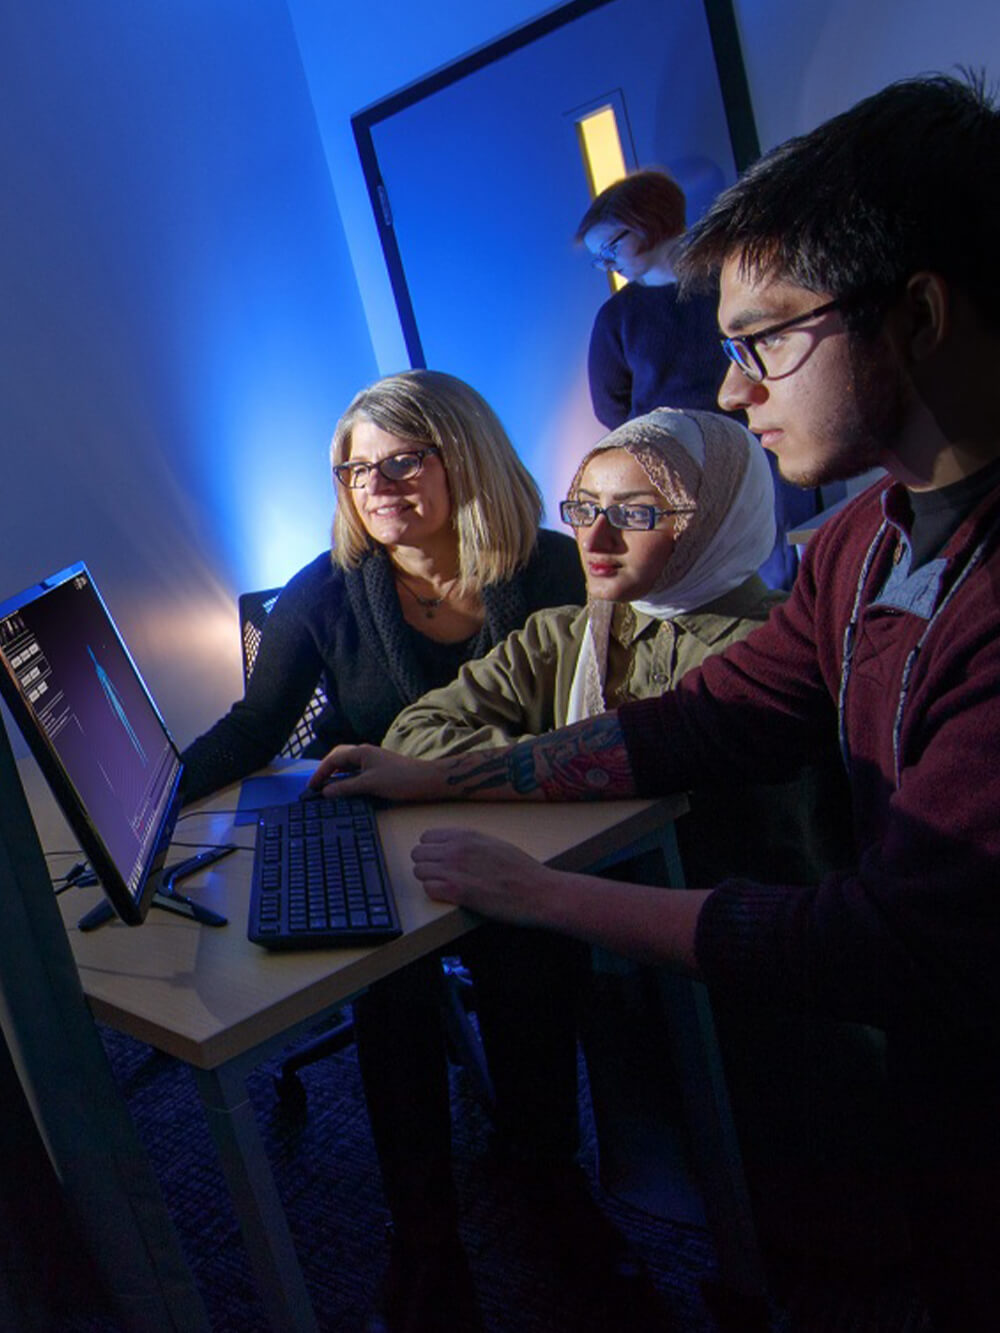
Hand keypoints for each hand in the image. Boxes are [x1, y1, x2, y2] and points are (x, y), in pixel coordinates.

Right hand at [309, 744, 444, 801]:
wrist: (426, 781)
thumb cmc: (399, 779)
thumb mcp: (369, 785)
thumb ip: (346, 788)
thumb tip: (325, 792)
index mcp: (361, 752)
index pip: (333, 759)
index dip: (320, 772)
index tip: (311, 787)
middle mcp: (365, 753)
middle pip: (338, 758)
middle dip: (326, 770)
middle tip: (316, 786)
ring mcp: (372, 760)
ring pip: (348, 765)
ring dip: (336, 775)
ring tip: (327, 789)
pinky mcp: (379, 769)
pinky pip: (356, 771)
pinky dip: (347, 779)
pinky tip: (345, 789)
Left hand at [411, 828, 554, 925]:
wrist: (538, 891)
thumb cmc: (521, 870)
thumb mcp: (493, 844)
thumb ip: (470, 843)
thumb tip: (453, 847)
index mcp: (466, 835)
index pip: (426, 837)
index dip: (431, 850)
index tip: (438, 859)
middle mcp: (456, 849)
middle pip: (417, 853)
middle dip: (426, 865)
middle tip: (440, 875)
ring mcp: (455, 869)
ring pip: (419, 871)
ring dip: (430, 880)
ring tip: (446, 886)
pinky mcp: (456, 892)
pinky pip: (428, 889)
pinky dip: (436, 893)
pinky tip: (451, 895)